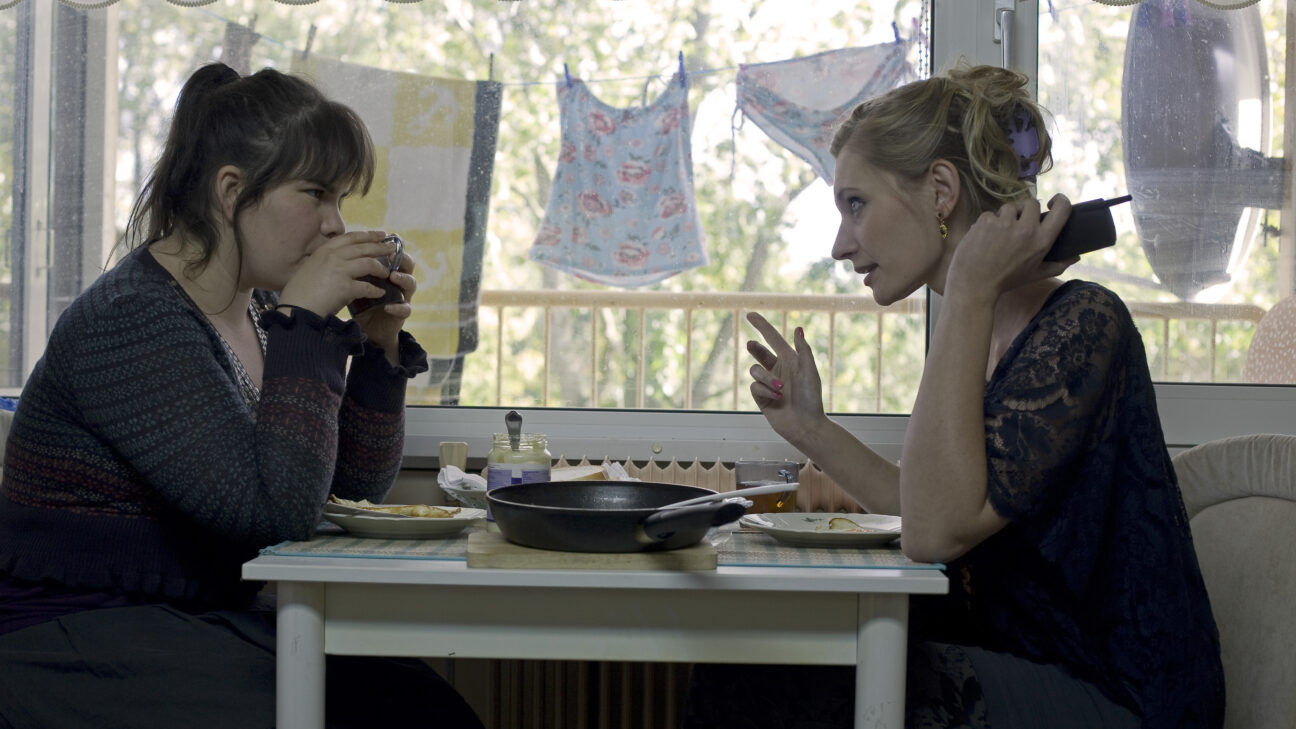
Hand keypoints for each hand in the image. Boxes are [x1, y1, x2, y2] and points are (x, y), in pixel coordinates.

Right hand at [278, 231, 400, 316]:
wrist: (295, 310)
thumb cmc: (301, 292)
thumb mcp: (311, 267)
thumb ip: (327, 260)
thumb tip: (345, 258)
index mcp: (324, 250)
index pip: (351, 237)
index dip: (368, 235)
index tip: (381, 234)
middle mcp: (332, 256)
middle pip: (363, 247)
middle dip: (381, 247)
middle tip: (393, 249)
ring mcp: (338, 270)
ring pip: (369, 263)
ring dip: (380, 269)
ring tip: (387, 274)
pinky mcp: (344, 287)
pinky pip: (367, 286)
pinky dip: (375, 290)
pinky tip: (380, 293)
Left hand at [350, 245, 417, 355]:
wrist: (368, 328)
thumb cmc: (362, 301)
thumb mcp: (357, 282)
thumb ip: (356, 268)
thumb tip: (342, 248)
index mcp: (388, 270)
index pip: (393, 253)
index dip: (391, 245)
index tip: (386, 236)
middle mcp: (399, 281)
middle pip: (407, 265)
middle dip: (401, 258)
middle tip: (392, 254)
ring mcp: (403, 297)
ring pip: (411, 284)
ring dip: (403, 279)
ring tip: (393, 277)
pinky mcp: (402, 313)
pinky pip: (405, 309)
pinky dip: (398, 307)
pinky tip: (388, 307)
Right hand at [745, 312, 826, 449]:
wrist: (805, 425)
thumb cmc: (811, 398)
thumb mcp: (810, 372)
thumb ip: (803, 350)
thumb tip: (798, 329)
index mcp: (790, 359)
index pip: (772, 338)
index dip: (761, 325)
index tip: (749, 314)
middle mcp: (778, 369)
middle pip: (759, 351)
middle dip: (755, 348)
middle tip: (751, 344)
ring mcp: (768, 383)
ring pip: (755, 370)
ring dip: (766, 379)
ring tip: (780, 390)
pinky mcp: (761, 397)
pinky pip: (754, 387)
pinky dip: (765, 391)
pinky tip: (776, 399)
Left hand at [945, 194, 1077, 303]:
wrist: (974, 285)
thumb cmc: (1006, 281)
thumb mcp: (1036, 275)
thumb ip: (1058, 264)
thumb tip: (1076, 256)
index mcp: (1042, 241)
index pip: (1062, 209)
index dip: (1060, 200)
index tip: (1052, 202)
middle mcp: (1026, 229)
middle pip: (1032, 203)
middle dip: (1026, 210)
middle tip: (1018, 223)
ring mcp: (1005, 223)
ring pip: (1010, 206)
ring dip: (1006, 215)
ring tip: (1000, 232)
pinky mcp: (986, 221)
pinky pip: (991, 213)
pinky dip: (989, 222)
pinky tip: (985, 238)